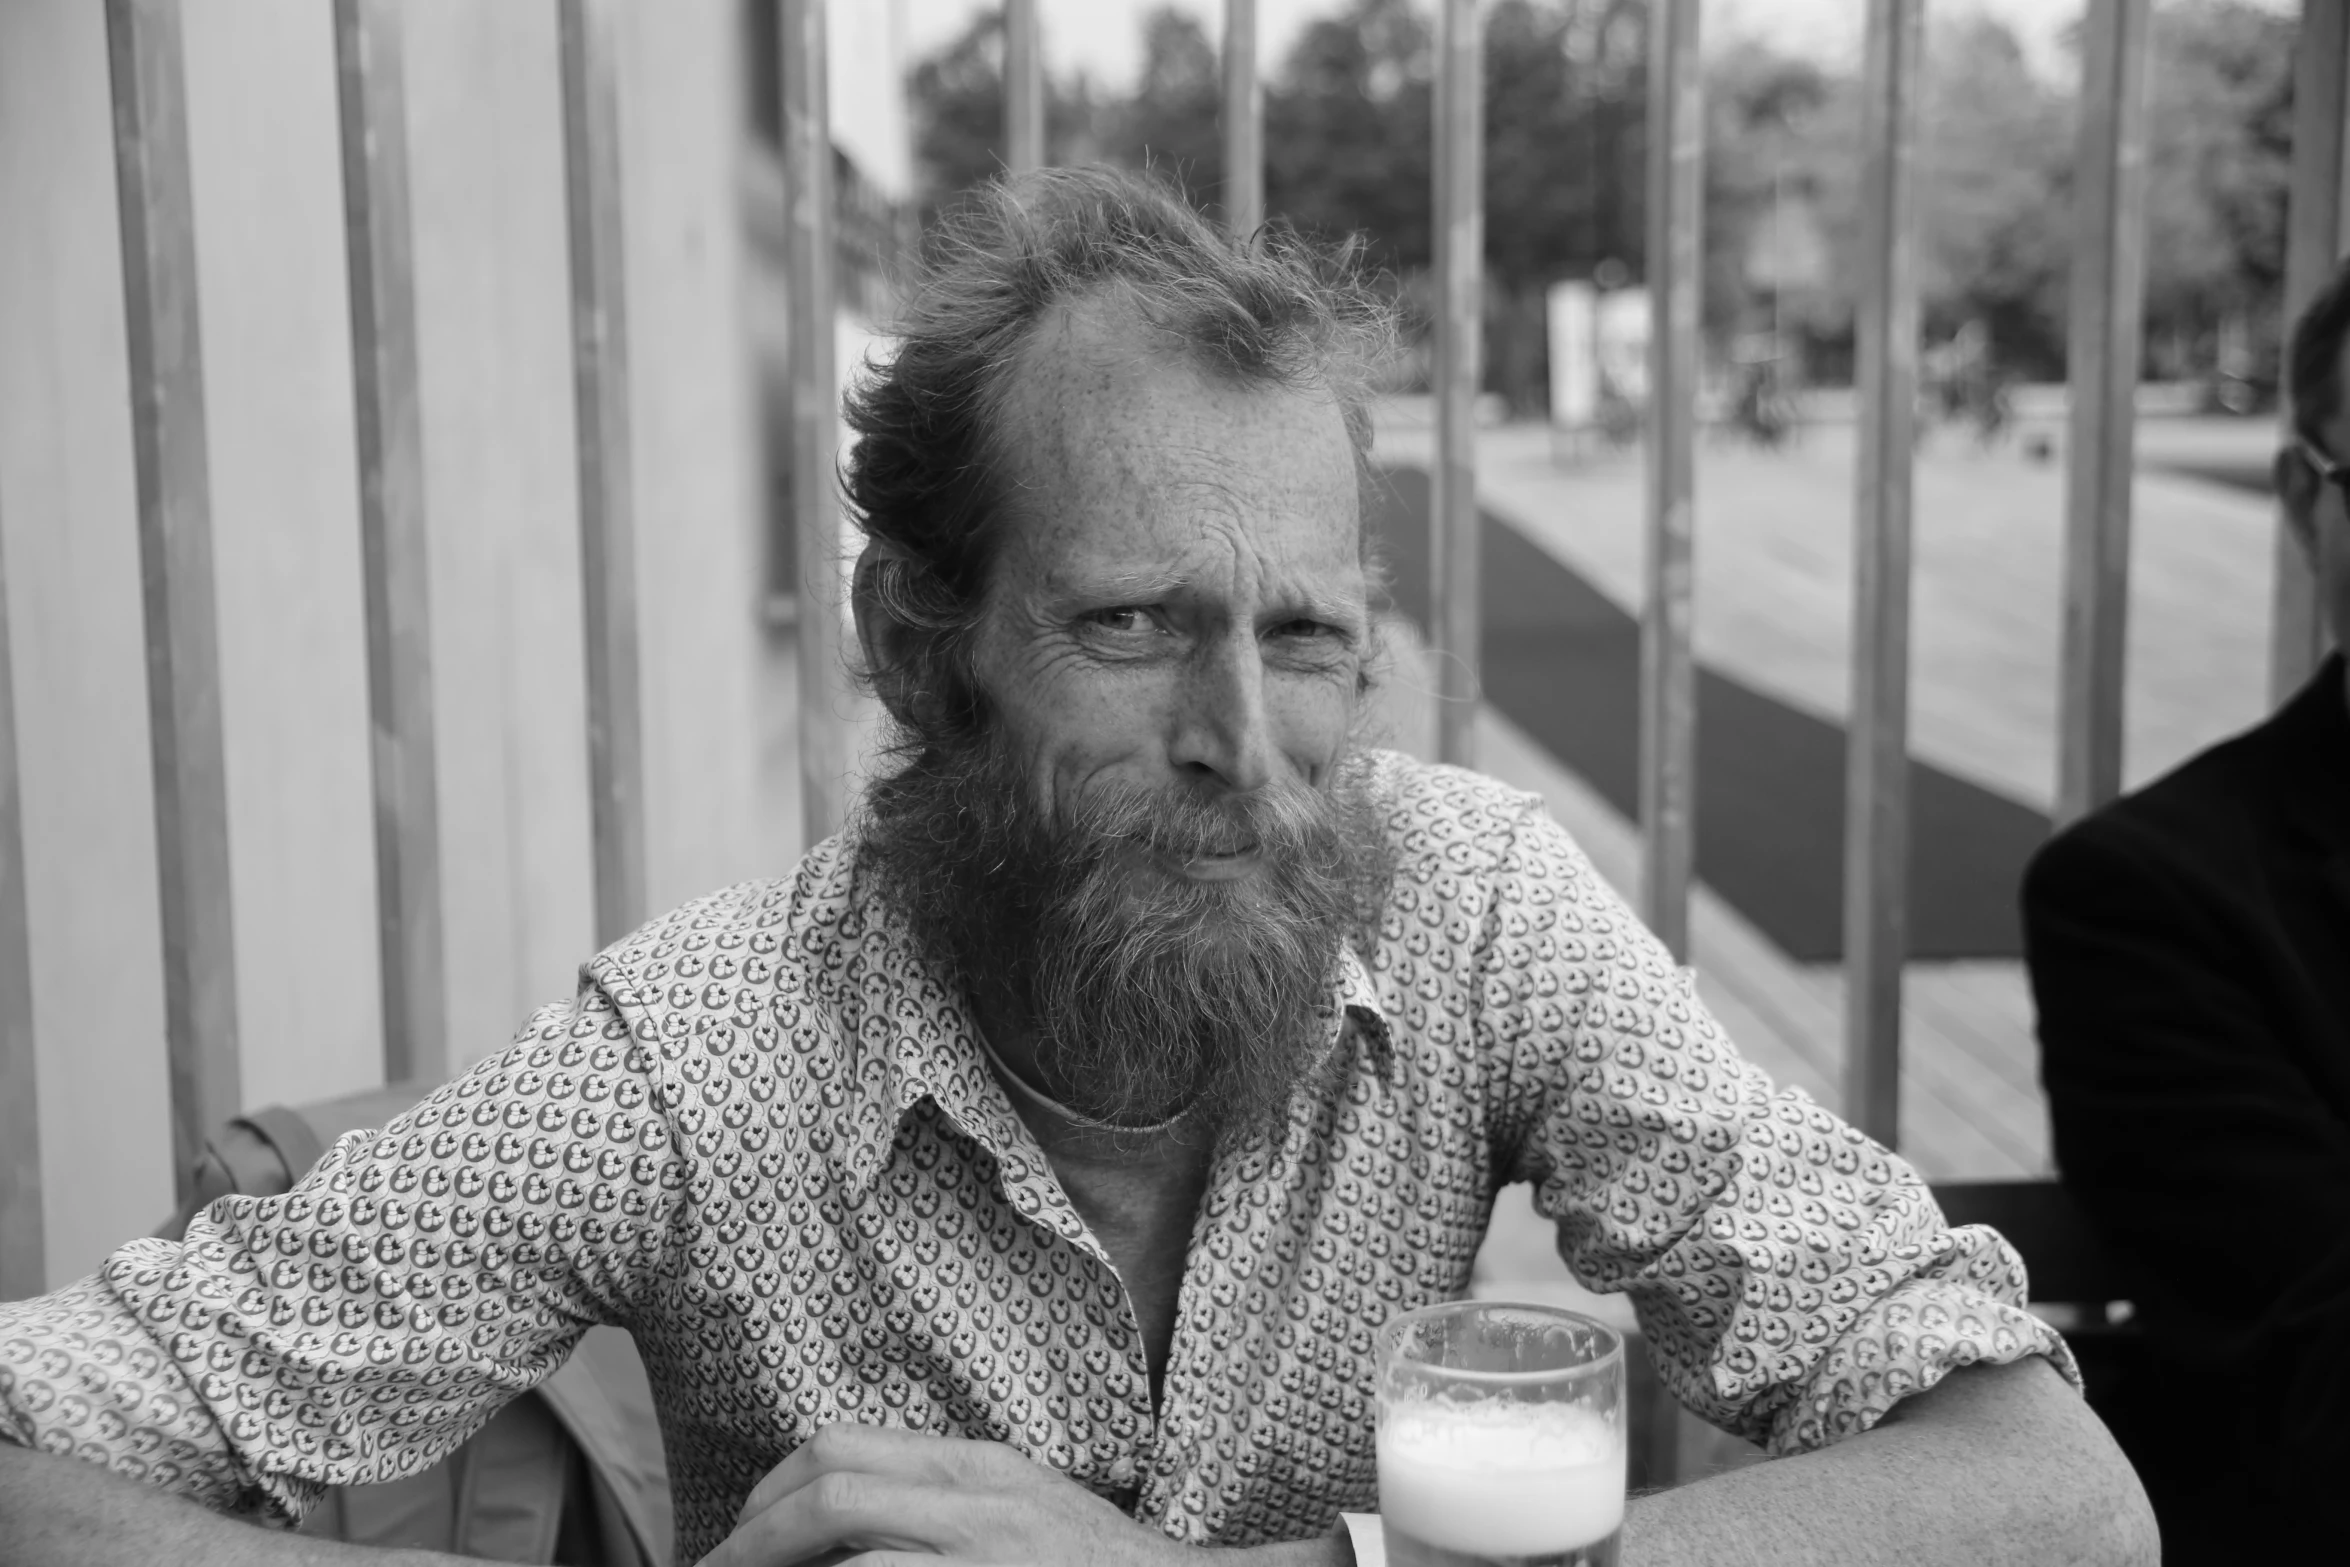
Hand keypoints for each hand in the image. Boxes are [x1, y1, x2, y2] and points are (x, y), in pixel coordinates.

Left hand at [700, 1423, 1187, 1566]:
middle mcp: (974, 1507)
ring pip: (854, 1562)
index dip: (767, 1491)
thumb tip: (836, 1514)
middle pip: (828, 1498)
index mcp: (974, 1468)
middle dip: (750, 1543)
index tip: (738, 1534)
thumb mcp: (1015, 1501)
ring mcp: (981, 1563)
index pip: (839, 1450)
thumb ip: (938, 1496)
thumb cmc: (1092, 1563)